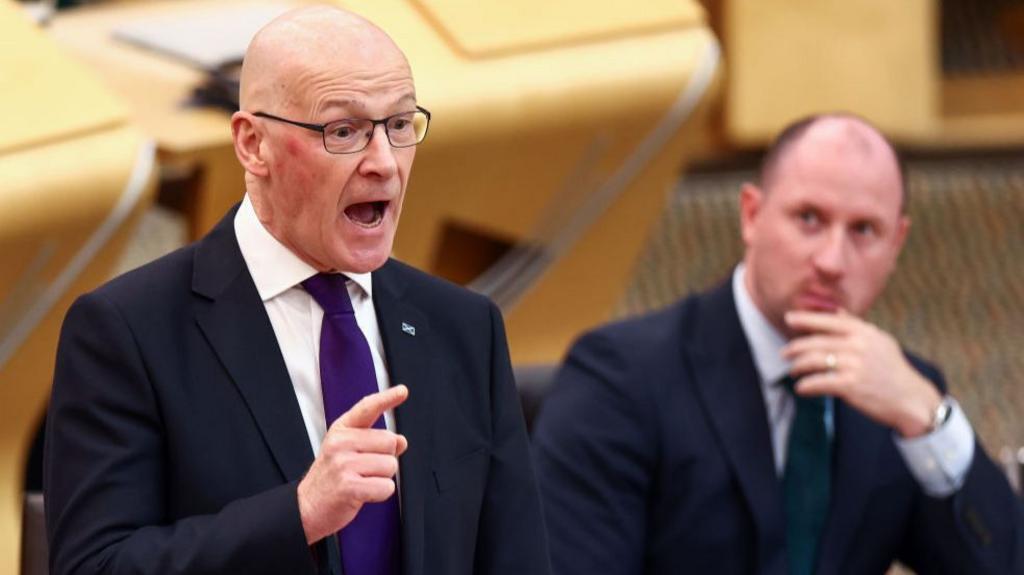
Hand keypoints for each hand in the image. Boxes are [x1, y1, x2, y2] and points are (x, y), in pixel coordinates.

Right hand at [297, 385, 408, 543]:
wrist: (306, 507)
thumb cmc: (332, 478)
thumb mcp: (347, 452)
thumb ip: (374, 443)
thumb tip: (402, 441)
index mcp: (341, 430)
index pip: (367, 408)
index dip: (386, 399)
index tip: (403, 391)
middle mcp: (341, 442)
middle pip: (390, 442)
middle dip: (386, 458)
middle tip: (365, 469)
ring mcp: (343, 464)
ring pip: (390, 466)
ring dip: (382, 478)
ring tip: (361, 481)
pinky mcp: (348, 486)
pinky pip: (386, 487)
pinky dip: (380, 494)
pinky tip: (362, 494)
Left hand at [782, 310, 940, 437]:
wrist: (911, 399)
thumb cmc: (894, 371)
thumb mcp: (881, 342)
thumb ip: (857, 326)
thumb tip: (837, 312)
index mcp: (865, 333)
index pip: (829, 321)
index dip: (806, 319)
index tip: (788, 318)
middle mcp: (858, 346)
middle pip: (817, 342)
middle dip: (795, 347)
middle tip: (784, 353)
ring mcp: (854, 365)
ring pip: (814, 361)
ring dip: (798, 367)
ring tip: (793, 371)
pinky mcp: (850, 386)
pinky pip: (819, 382)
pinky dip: (806, 386)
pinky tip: (801, 389)